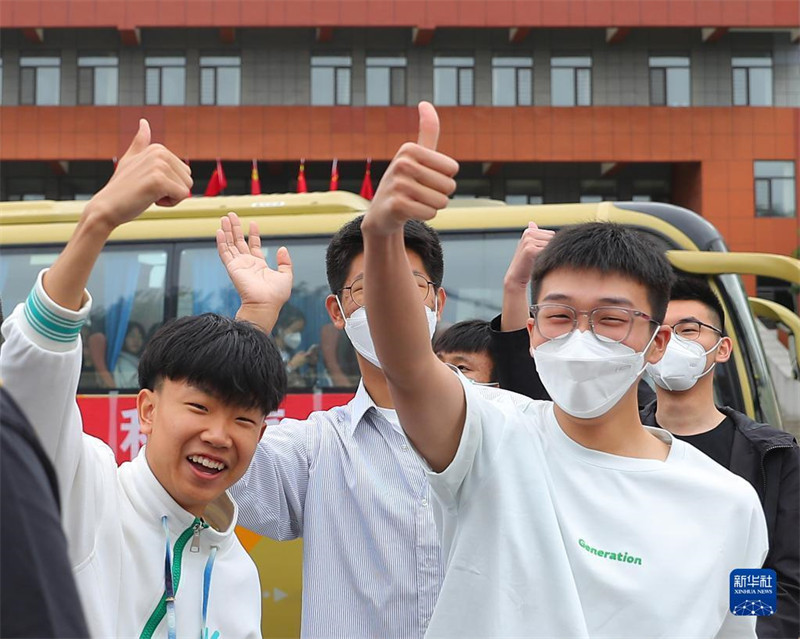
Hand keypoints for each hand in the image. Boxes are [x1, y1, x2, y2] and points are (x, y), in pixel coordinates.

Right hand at [84, 119, 192, 231]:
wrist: (106, 207)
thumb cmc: (121, 189)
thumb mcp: (131, 160)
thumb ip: (140, 143)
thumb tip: (144, 121)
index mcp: (158, 148)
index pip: (185, 173)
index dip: (171, 185)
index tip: (149, 184)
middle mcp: (160, 153)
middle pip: (188, 180)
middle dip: (173, 191)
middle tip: (149, 191)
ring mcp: (159, 165)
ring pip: (187, 189)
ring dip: (171, 198)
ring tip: (149, 194)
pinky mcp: (159, 181)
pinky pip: (182, 196)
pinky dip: (170, 204)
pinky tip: (150, 199)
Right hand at [217, 212, 292, 309]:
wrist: (266, 304)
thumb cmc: (276, 295)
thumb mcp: (286, 276)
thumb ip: (285, 262)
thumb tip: (282, 249)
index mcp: (259, 265)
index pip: (254, 246)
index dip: (254, 234)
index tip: (253, 223)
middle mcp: (247, 264)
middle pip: (239, 242)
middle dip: (236, 228)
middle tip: (232, 215)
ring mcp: (238, 265)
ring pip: (230, 244)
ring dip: (227, 231)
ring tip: (225, 218)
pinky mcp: (232, 267)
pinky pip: (224, 252)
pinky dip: (221, 241)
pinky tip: (220, 231)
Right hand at [363, 102, 458, 235]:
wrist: (382, 213)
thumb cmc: (406, 182)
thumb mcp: (416, 155)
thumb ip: (427, 131)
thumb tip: (425, 103)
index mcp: (409, 149)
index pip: (452, 168)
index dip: (444, 178)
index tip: (426, 178)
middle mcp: (402, 163)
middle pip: (449, 186)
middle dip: (439, 194)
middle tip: (420, 193)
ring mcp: (397, 185)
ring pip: (441, 202)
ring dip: (432, 206)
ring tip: (415, 202)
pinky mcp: (397, 206)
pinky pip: (430, 213)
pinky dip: (424, 216)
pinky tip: (410, 212)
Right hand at [504, 222, 555, 290]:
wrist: (516, 276)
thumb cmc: (525, 263)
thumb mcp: (529, 246)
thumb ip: (533, 234)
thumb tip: (531, 222)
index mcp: (529, 231)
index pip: (551, 234)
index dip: (548, 246)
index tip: (538, 253)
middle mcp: (528, 233)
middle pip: (552, 239)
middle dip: (549, 250)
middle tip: (538, 258)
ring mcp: (528, 241)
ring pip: (550, 246)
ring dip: (547, 255)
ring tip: (538, 260)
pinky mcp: (529, 249)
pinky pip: (546, 252)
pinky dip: (545, 259)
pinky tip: (538, 263)